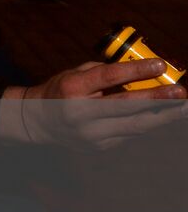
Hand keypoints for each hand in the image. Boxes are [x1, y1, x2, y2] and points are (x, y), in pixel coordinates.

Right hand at [0, 59, 186, 148]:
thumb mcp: (76, 75)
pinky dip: (144, 124)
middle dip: (159, 99)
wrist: (38, 122)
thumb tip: (141, 73)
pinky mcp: (99, 147)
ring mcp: (90, 134)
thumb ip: (105, 73)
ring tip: (182, 107)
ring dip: (161, 116)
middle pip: (128, 106)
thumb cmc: (61, 91)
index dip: (136, 70)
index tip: (159, 64)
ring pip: (135, 126)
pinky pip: (129, 134)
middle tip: (181, 93)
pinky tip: (157, 116)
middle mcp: (80, 113)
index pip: (108, 77)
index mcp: (72, 88)